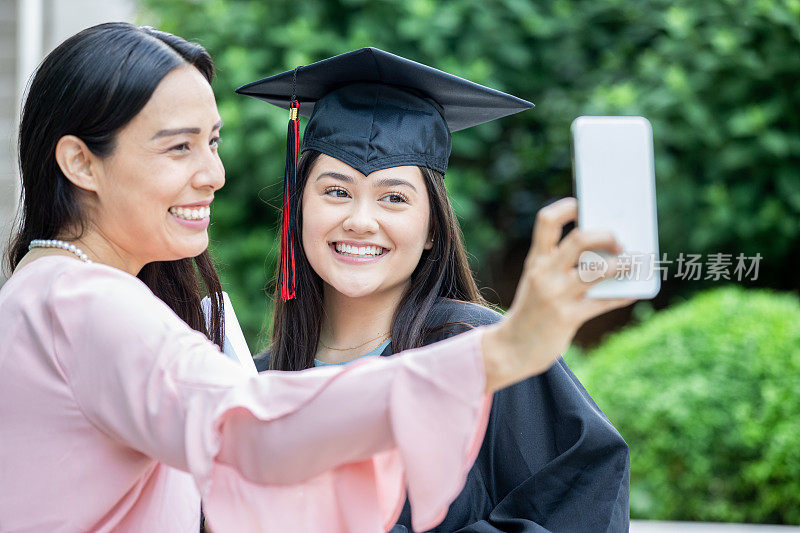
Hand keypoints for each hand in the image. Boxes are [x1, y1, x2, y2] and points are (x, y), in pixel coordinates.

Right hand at [481, 197, 634, 392]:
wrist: (511, 349)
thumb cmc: (532, 312)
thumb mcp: (537, 283)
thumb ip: (562, 267)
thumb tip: (606, 253)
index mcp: (536, 261)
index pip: (547, 221)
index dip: (567, 208)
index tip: (583, 205)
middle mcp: (544, 274)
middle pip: (580, 239)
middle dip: (607, 236)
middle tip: (620, 241)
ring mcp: (555, 295)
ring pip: (597, 270)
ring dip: (623, 265)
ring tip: (635, 264)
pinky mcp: (567, 318)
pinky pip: (603, 302)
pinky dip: (622, 295)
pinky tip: (632, 292)